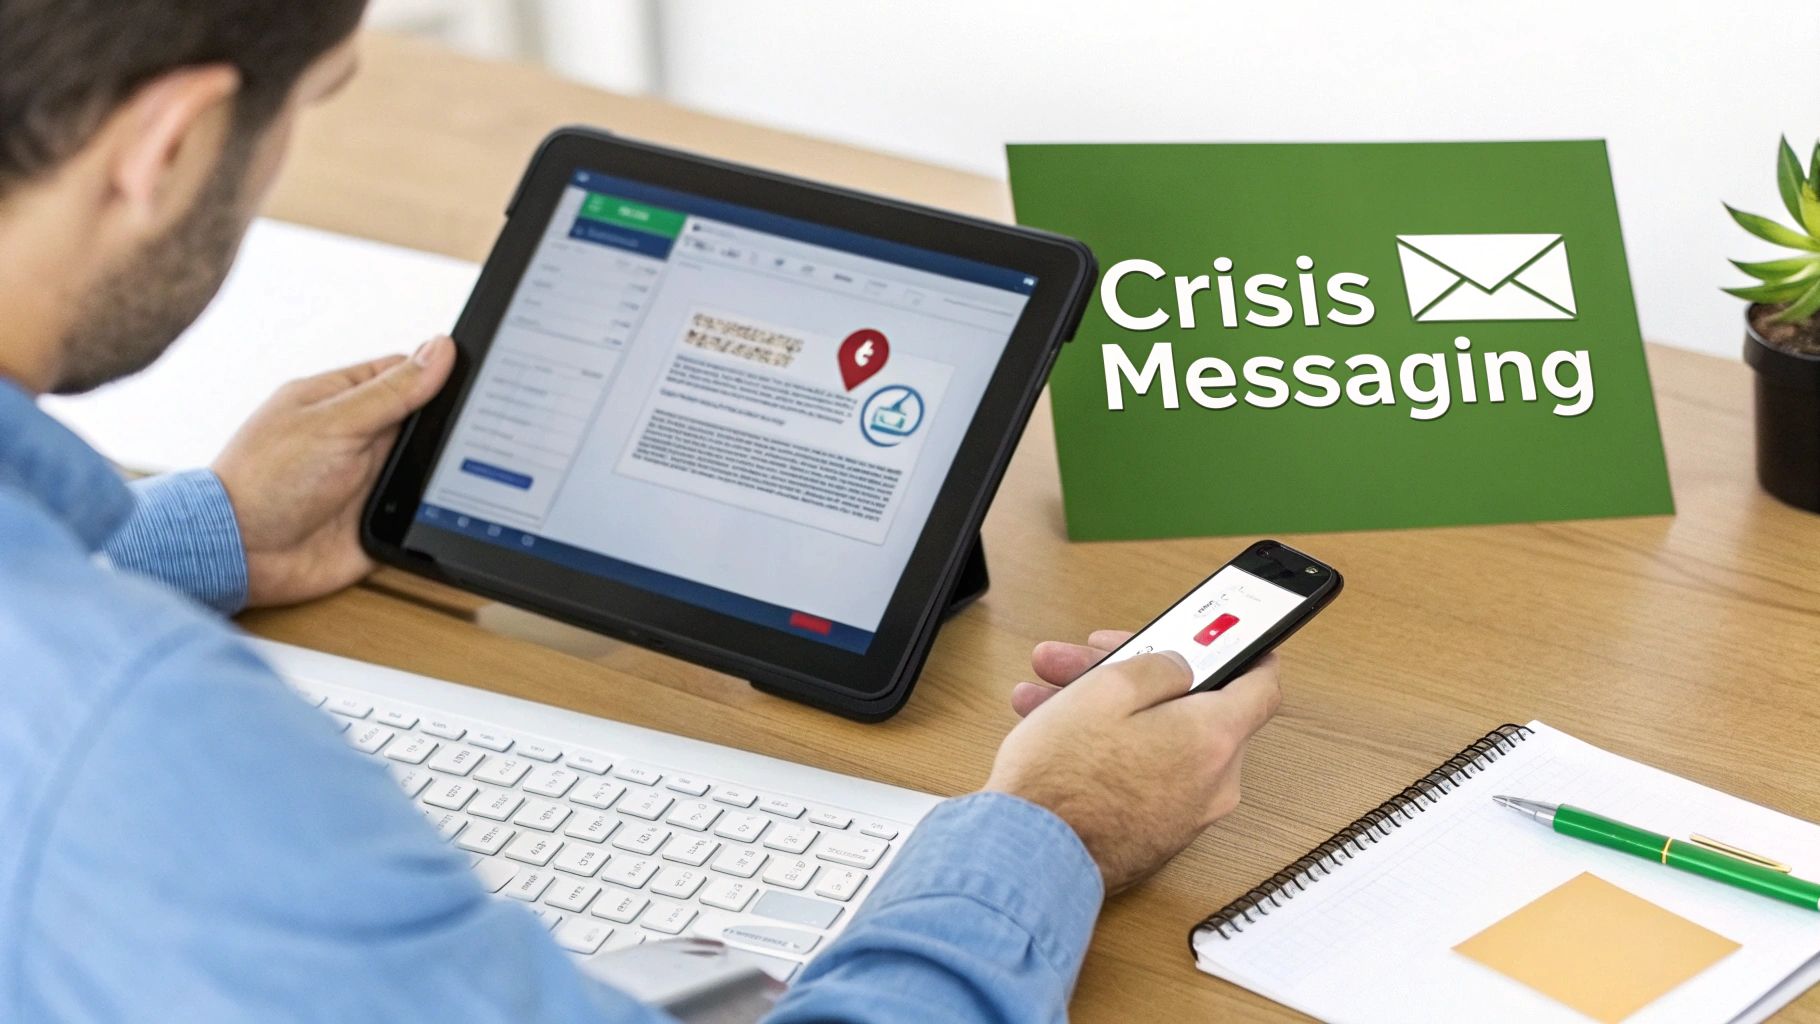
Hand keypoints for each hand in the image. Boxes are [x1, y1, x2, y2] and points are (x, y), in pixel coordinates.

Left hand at [212, 337, 455, 606]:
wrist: (240, 556)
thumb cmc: (264, 481)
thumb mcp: (335, 423)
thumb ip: (392, 391)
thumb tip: (440, 350)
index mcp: (340, 400)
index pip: (404, 373)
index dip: (440, 372)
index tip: (479, 374)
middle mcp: (357, 437)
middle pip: (423, 420)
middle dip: (449, 424)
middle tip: (481, 426)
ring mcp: (369, 479)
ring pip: (429, 465)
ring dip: (446, 468)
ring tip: (476, 465)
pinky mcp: (381, 520)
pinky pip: (423, 510)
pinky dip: (440, 509)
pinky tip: (461, 505)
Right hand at [985, 630, 1280, 892]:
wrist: (1031, 863)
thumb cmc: (1063, 779)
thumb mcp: (1107, 689)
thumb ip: (1159, 666)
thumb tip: (1180, 668)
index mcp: (1213, 738)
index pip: (1261, 686)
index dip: (1246, 655)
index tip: (1230, 641)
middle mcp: (1213, 784)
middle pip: (1191, 710)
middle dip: (1135, 678)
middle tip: (1085, 660)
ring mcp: (1185, 817)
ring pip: (1158, 744)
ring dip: (1111, 714)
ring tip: (1046, 699)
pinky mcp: (1155, 840)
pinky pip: (1145, 779)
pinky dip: (1113, 754)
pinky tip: (1059, 739)